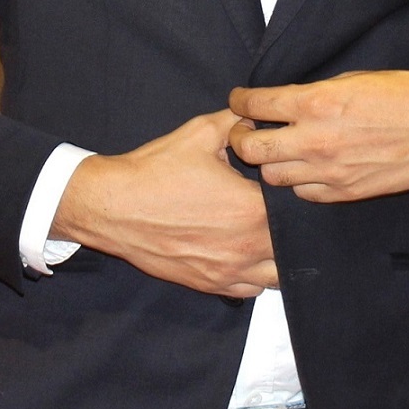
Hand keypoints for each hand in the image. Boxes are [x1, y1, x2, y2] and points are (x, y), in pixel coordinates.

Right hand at [51, 110, 276, 296]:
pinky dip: (256, 275)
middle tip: (275, 208)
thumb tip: (256, 117)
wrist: (112, 207)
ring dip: (278, 255)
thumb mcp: (200, 134)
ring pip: (277, 274)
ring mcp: (230, 271)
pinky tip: (245, 254)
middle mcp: (247, 246)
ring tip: (263, 234)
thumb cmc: (155, 172)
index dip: (292, 192)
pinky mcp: (211, 284)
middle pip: (292, 243)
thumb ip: (236, 122)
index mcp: (252, 209)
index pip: (295, 206)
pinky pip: (251, 290)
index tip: (282, 183)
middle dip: (289, 226)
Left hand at [227, 70, 408, 202]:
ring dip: (269, 162)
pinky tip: (304, 169)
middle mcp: (313, 140)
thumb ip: (312, 95)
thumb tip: (284, 103)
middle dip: (240, 138)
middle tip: (244, 132)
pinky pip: (303, 193)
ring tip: (276, 152)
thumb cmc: (400, 95)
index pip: (255, 105)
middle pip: (250, 149)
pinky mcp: (343, 193)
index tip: (239, 101)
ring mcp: (327, 171)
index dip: (240, 101)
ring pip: (272, 176)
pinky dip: (298, 182)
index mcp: (314, 104)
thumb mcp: (349, 80)